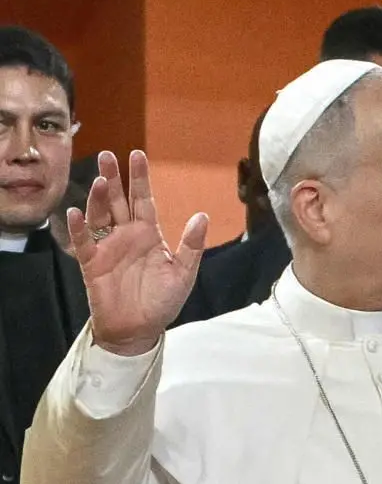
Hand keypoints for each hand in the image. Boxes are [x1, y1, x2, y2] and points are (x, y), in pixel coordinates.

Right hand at [66, 150, 207, 356]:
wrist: (140, 329)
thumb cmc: (162, 301)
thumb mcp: (183, 273)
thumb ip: (191, 245)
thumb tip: (202, 216)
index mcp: (148, 234)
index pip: (143, 199)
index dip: (140, 178)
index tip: (137, 154)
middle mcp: (126, 235)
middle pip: (117, 200)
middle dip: (113, 178)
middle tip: (108, 155)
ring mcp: (107, 246)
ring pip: (99, 214)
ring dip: (97, 197)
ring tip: (99, 181)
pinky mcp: (91, 262)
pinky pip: (83, 241)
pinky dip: (78, 227)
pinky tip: (76, 213)